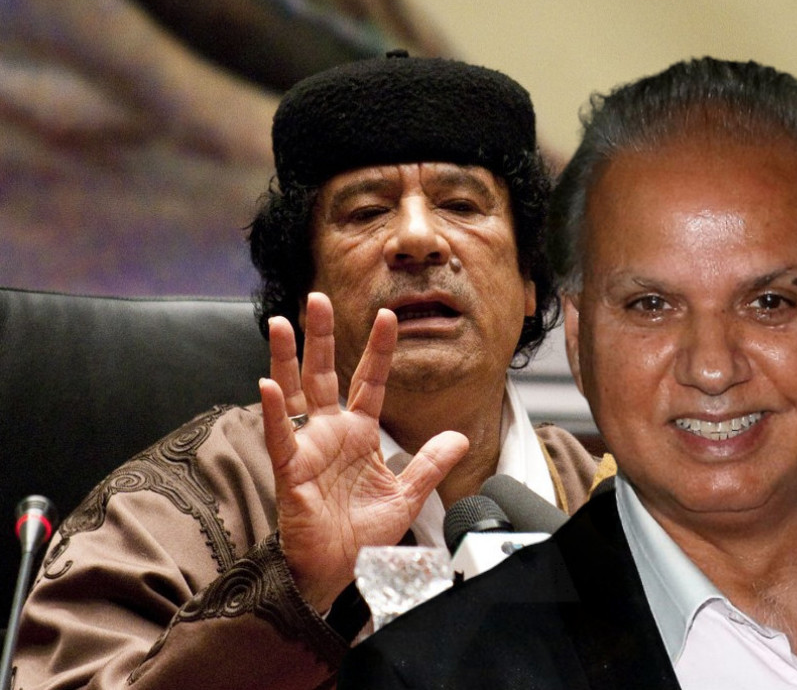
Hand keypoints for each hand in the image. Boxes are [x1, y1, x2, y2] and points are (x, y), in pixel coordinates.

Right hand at [259, 293, 468, 610]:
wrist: (339, 569)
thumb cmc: (365, 533)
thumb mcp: (407, 495)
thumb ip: (430, 463)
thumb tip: (458, 436)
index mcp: (359, 433)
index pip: (369, 381)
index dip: (378, 350)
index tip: (388, 315)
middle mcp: (331, 432)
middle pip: (324, 374)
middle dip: (321, 336)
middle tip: (318, 298)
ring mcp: (308, 447)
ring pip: (294, 394)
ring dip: (285, 359)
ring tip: (279, 323)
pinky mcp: (290, 470)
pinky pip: (281, 436)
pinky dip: (275, 412)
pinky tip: (267, 383)